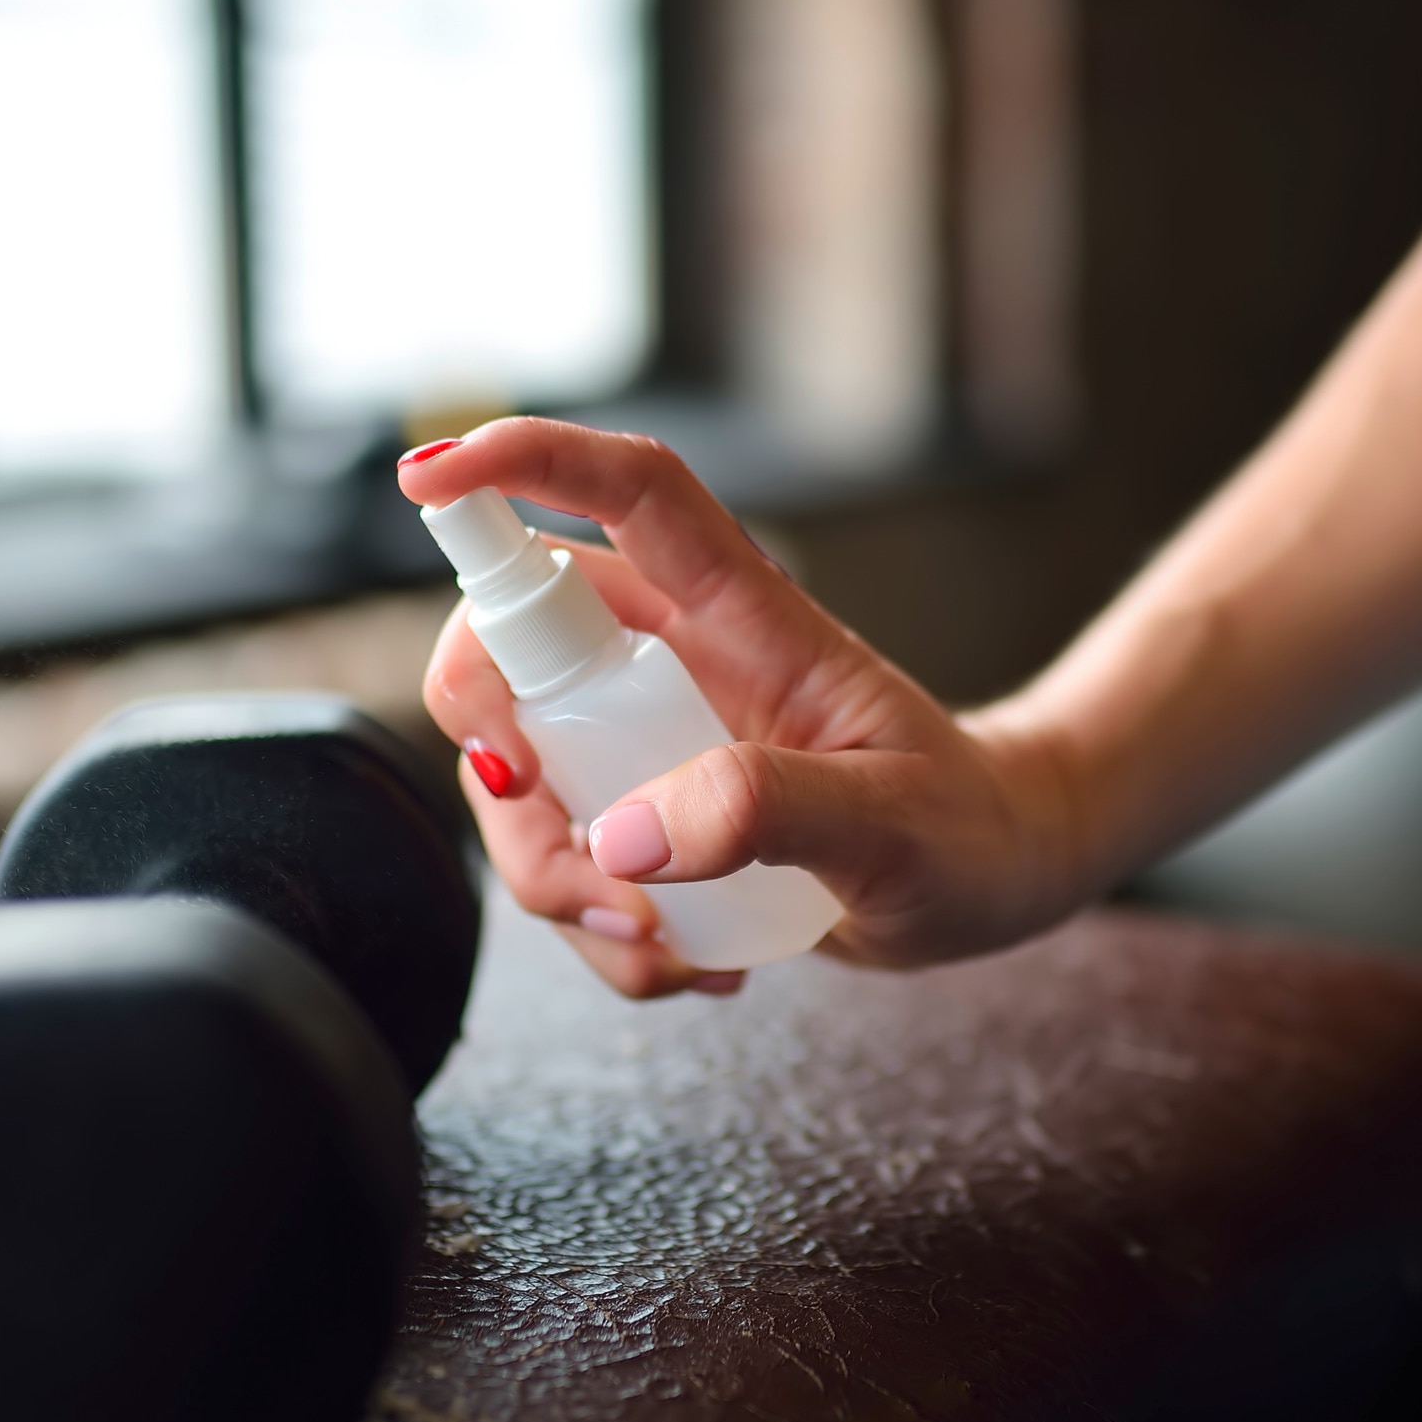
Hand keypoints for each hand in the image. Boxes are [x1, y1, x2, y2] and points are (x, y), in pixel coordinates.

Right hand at [397, 420, 1089, 998]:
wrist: (994, 883)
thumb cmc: (965, 830)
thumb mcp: (889, 824)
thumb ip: (764, 811)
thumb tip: (625, 835)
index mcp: (746, 615)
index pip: (628, 491)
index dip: (523, 459)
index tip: (427, 479)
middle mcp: (680, 661)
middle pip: (515, 649)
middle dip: (500, 760)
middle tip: (579, 860)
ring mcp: (652, 739)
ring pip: (520, 777)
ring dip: (559, 880)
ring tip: (666, 942)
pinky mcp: (646, 816)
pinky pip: (564, 863)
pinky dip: (603, 935)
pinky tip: (694, 962)